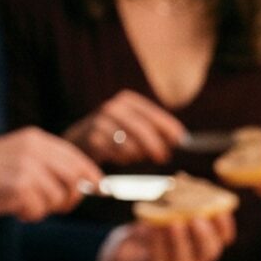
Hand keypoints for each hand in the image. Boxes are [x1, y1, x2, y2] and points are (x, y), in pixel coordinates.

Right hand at [0, 128, 97, 221]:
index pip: (76, 157)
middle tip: (56, 206)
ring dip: (44, 208)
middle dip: (70, 198)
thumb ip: (50, 166)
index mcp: (35, 139)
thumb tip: (89, 184)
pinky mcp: (19, 185)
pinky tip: (12, 207)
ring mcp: (27, 166)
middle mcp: (34, 149)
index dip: (92, 175)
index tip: (102, 189)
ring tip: (22, 202)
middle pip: (75, 179)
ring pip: (58, 197)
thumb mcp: (20, 159)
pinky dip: (28, 214)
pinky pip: (39, 209)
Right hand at [65, 91, 185, 164]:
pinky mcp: (91, 138)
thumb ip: (155, 130)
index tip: (182, 141)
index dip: (169, 128)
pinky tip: (123, 159)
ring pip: (128, 142)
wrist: (78, 140)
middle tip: (164, 158)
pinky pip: (114, 152)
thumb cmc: (114, 135)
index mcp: (128, 100)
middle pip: (141, 128)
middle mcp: (114, 107)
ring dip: (138, 154)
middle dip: (155, 145)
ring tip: (138, 157)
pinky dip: (122, 158)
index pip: (153, 114)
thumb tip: (182, 140)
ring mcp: (100, 121)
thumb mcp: (133, 126)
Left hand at [111, 212, 235, 260]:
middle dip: (204, 235)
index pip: (224, 239)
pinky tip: (152, 227)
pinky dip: (157, 242)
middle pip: (209, 252)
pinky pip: (158, 259)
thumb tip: (182, 177)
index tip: (221, 209)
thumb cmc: (158, 232)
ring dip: (179, 240)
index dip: (225, 225)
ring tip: (172, 222)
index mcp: (205, 246)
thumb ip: (180, 201)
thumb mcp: (171, 215)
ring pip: (183, 259)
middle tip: (197, 218)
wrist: (133, 257)